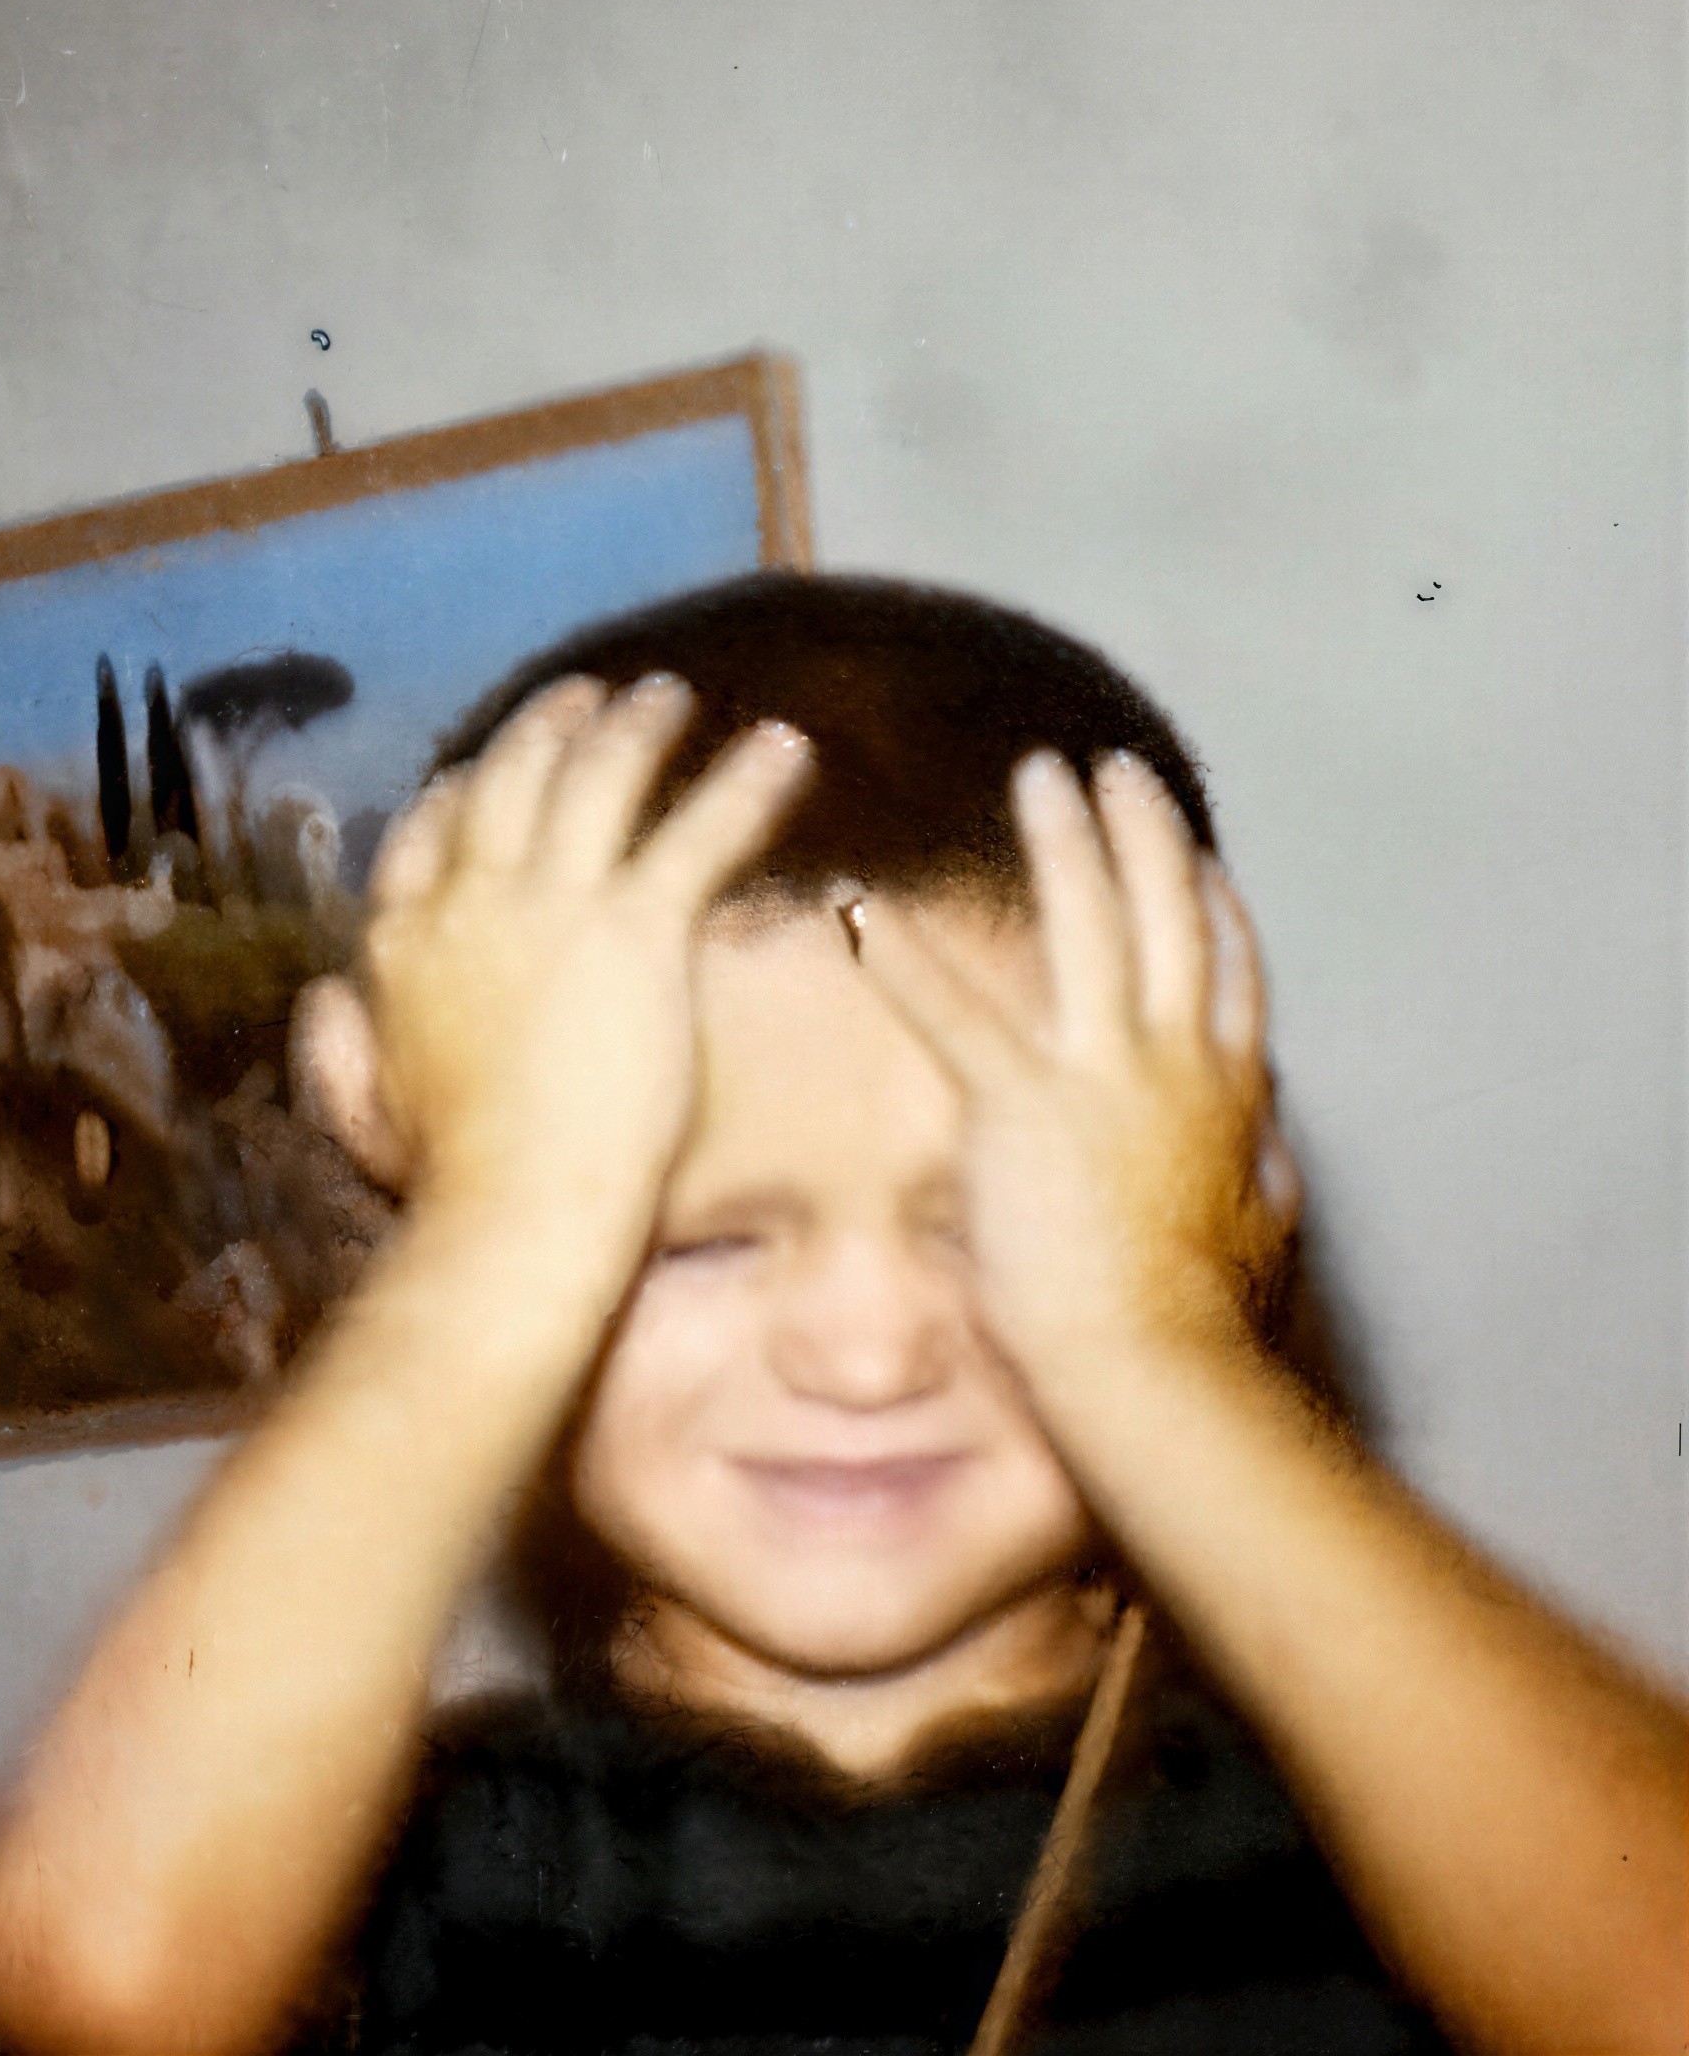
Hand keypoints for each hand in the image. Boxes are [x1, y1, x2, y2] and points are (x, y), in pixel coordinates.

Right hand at [306, 673, 811, 1236]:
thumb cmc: (448, 1178)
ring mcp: (551, 906)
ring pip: (595, 780)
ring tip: (668, 694)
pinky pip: (700, 830)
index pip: (425, 834)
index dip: (457, 790)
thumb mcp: (364, 1103)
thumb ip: (342, 1045)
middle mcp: (468, 900)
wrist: (516, 1204)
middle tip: (586, 696)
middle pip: (508, 782)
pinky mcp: (636, 928)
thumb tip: (327, 998)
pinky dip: (748, 782)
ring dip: (636, 725)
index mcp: (401, 939)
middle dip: (547, 727)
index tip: (479, 767)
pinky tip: (786, 748)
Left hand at [854, 749, 1293, 1376]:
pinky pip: (954, 1013)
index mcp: (1228, 1094)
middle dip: (1140, 831)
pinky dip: (905, 957)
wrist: (1155, 1367)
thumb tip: (1273, 1166)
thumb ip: (1261, 1185)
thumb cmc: (1194, 1321)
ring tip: (1037, 775)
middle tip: (1111, 768)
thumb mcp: (1259, 1238)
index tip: (1195, 853)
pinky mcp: (1022, 1106)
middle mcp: (1175, 1064)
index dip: (1210, 903)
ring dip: (1061, 841)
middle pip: (1168, 915)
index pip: (1227, 971)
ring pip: (1089, 923)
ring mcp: (1104, 1076)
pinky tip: (861, 909)